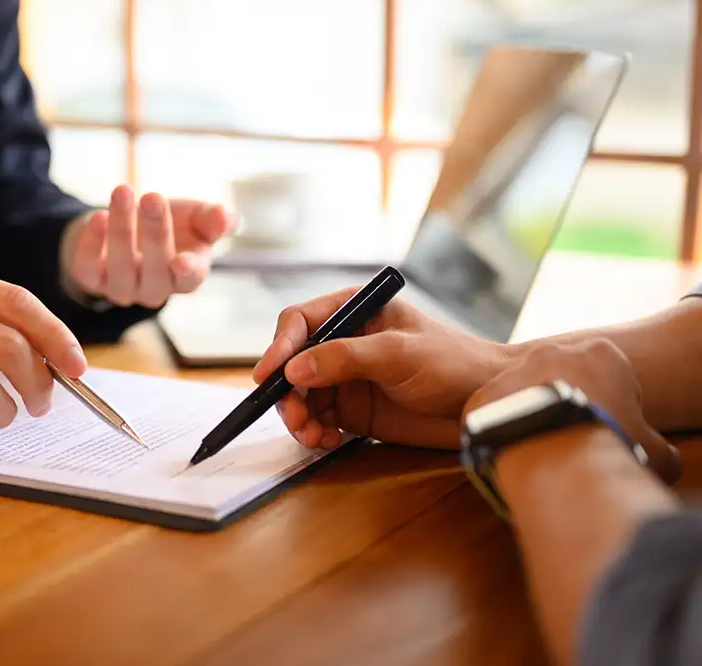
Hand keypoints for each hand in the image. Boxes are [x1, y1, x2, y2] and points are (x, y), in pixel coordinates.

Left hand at [67, 185, 236, 307]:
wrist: (129, 224)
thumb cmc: (172, 224)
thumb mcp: (195, 217)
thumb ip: (212, 219)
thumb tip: (225, 216)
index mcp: (186, 276)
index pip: (190, 280)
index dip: (188, 272)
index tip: (182, 260)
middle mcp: (155, 288)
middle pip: (156, 269)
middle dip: (155, 233)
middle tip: (153, 197)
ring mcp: (123, 288)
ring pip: (121, 266)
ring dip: (122, 229)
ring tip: (123, 192)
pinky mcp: (92, 280)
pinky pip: (88, 269)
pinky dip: (91, 244)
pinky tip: (97, 217)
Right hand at [253, 287, 512, 449]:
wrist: (485, 403)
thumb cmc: (452, 363)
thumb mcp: (397, 354)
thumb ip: (344, 358)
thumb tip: (294, 370)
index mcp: (353, 312)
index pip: (300, 322)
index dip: (279, 347)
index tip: (269, 376)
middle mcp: (343, 342)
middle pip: (293, 363)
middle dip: (288, 392)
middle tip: (295, 418)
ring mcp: (346, 378)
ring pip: (301, 395)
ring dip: (299, 417)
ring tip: (313, 436)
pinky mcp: (352, 410)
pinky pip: (318, 419)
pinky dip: (314, 432)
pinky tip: (327, 442)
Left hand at [464, 338, 681, 483]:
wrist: (559, 455)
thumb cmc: (613, 448)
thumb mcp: (654, 451)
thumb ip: (659, 448)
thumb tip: (664, 458)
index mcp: (601, 353)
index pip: (606, 376)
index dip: (608, 407)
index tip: (604, 430)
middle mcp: (552, 352)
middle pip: (559, 381)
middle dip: (564, 406)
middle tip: (568, 440)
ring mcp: (513, 370)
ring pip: (521, 395)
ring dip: (529, 418)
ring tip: (540, 451)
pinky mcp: (482, 396)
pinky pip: (489, 415)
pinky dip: (497, 434)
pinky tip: (510, 455)